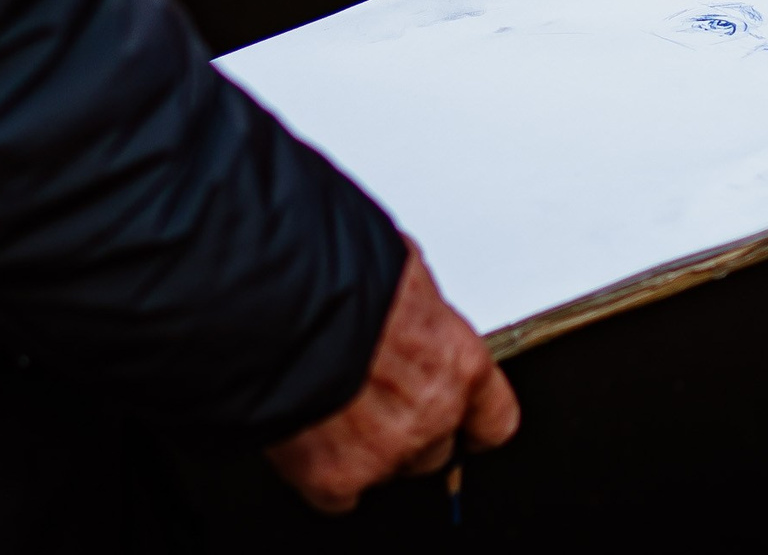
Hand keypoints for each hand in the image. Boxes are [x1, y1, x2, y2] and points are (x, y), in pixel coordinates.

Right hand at [265, 240, 520, 513]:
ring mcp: (384, 453)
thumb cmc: (333, 271)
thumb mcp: (401, 271)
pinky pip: (338, 494)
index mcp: (457, 364)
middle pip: (435, 448)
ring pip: (387, 470)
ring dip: (365, 448)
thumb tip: (408, 311)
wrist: (274, 302)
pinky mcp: (334, 478)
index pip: (493, 419)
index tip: (462, 422)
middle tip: (368, 397)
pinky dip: (320, 471)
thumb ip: (416, 312)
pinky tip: (304, 433)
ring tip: (329, 404)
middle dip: (406, 428)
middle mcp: (432, 415)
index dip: (471, 422)